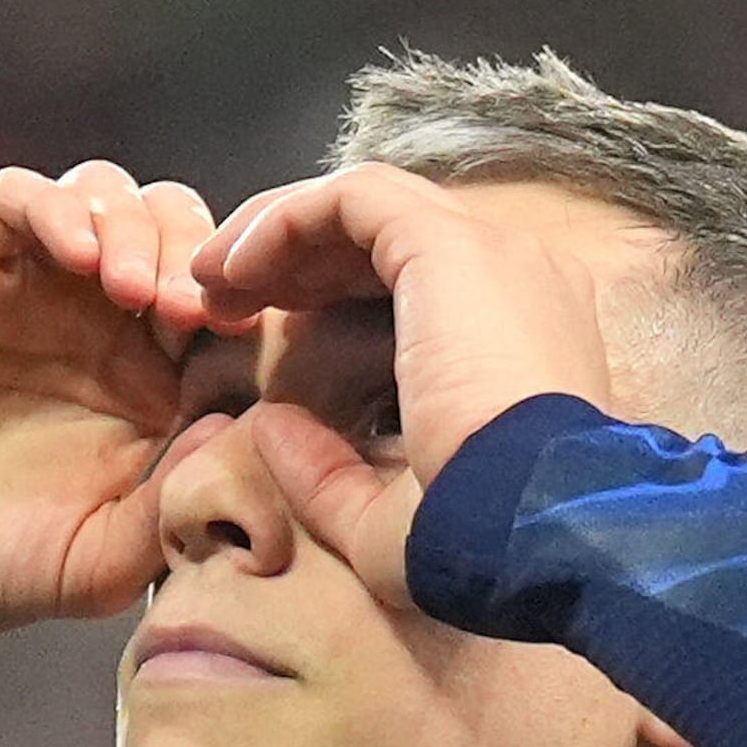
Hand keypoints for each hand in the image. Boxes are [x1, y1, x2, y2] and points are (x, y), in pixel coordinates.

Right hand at [0, 163, 217, 642]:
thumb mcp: (96, 564)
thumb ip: (169, 506)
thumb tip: (240, 423)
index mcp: (156, 393)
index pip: (234, 314)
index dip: (255, 317)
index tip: (256, 351)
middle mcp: (104, 328)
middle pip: (187, 236)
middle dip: (207, 261)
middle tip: (199, 315)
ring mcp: (35, 288)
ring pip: (116, 198)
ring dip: (144, 229)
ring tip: (138, 294)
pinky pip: (25, 196)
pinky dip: (61, 208)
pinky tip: (79, 257)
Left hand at [186, 163, 616, 609]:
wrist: (534, 528)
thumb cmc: (482, 548)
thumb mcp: (389, 528)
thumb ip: (329, 477)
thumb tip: (271, 429)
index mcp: (519, 347)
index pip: (416, 290)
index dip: (329, 302)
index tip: (263, 343)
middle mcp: (517, 284)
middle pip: (387, 239)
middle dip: (295, 261)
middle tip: (222, 302)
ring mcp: (490, 254)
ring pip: (366, 206)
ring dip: (279, 233)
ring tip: (212, 279)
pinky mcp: (447, 243)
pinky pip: (351, 198)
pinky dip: (284, 220)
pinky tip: (234, 267)